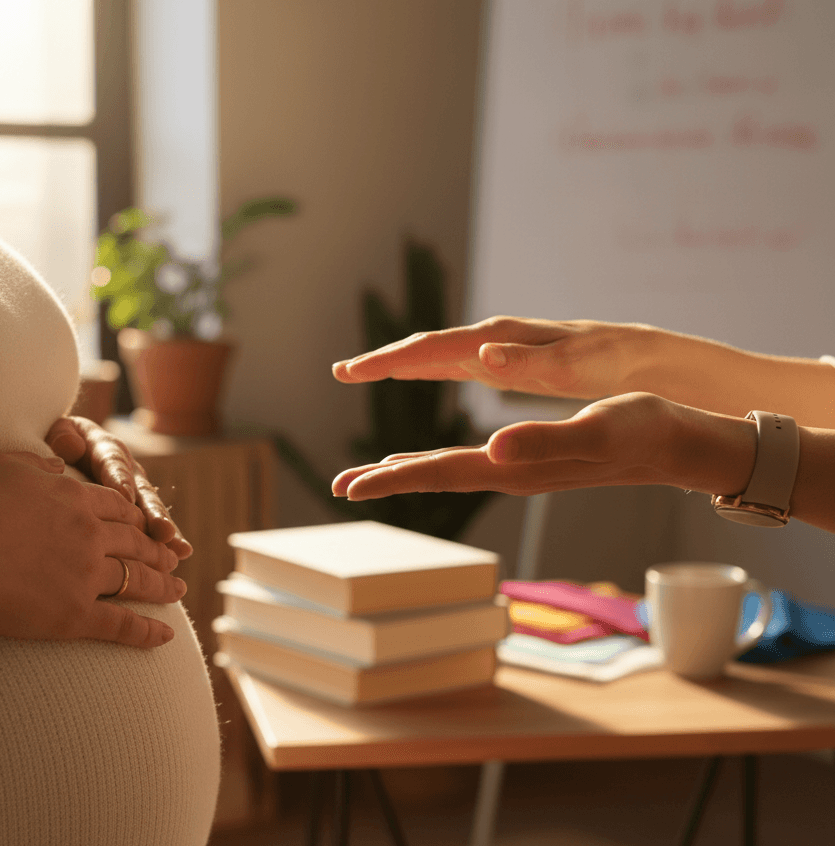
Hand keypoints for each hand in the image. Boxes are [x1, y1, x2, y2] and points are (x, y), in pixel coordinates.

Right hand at [0, 451, 186, 647]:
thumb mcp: (3, 466)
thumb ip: (36, 465)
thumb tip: (58, 465)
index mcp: (75, 500)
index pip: (117, 507)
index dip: (135, 516)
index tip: (146, 523)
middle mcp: (91, 536)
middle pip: (136, 542)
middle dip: (157, 549)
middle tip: (174, 557)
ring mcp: (87, 576)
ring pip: (137, 580)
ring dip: (163, 586)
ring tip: (179, 589)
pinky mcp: (76, 615)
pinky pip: (121, 625)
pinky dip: (146, 633)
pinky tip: (166, 637)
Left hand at [45, 415, 192, 558]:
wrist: (68, 449)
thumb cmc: (60, 443)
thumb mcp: (58, 432)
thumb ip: (63, 437)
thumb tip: (71, 446)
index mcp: (106, 450)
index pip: (113, 464)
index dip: (119, 478)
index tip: (124, 494)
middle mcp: (129, 471)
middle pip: (142, 492)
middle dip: (153, 513)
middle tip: (163, 531)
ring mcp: (136, 492)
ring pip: (152, 513)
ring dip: (165, 532)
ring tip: (180, 550)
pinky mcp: (137, 511)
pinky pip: (151, 528)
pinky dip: (164, 542)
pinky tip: (180, 556)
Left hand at [332, 393, 756, 499]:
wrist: (675, 445)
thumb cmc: (641, 431)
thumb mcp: (594, 429)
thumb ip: (543, 440)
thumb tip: (492, 448)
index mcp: (514, 466)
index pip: (441, 473)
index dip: (393, 478)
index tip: (349, 486)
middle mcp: (509, 472)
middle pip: (434, 478)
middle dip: (385, 481)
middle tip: (339, 486)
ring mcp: (518, 469)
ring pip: (448, 472)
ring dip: (406, 473)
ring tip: (367, 476)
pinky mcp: (529, 459)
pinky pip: (469, 463)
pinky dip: (438, 462)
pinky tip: (427, 460)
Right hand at [333, 316, 660, 400]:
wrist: (638, 352)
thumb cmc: (608, 362)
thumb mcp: (572, 368)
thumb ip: (525, 364)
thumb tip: (477, 357)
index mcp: (501, 341)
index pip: (433, 348)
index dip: (389, 362)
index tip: (351, 372)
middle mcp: (493, 340)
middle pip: (426, 346)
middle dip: (383, 359)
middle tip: (341, 372)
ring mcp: (497, 348)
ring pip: (437, 353)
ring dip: (400, 363)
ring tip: (363, 372)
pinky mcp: (506, 359)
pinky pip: (455, 362)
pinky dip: (427, 367)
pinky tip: (416, 373)